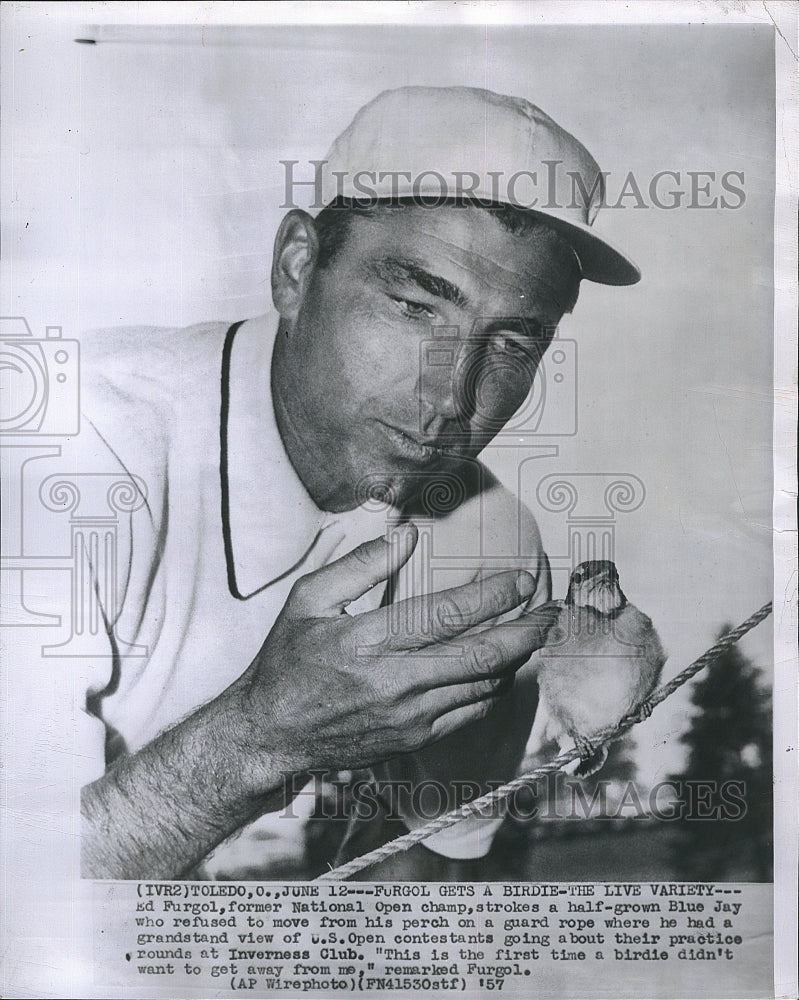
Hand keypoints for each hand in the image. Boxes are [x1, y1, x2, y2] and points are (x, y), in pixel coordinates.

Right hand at [234, 523, 555, 785]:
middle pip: (483, 654)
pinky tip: (501, 667)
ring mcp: (409, 716)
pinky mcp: (414, 739)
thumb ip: (360, 565)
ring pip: (485, 686)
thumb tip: (408, 535)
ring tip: (534, 633)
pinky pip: (471, 712)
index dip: (495, 595)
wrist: (270, 735)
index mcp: (369, 640)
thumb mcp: (308, 600)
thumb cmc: (287, 662)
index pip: (449, 613)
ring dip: (516, 658)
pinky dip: (494, 687)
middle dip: (527, 630)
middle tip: (551, 610)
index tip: (522, 579)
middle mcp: (395, 681)